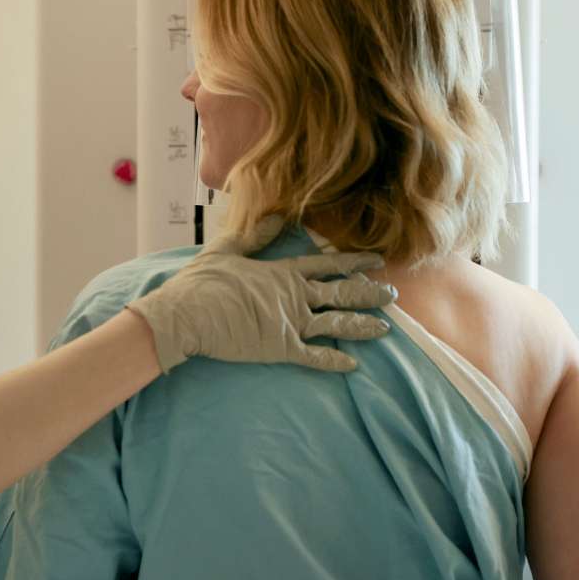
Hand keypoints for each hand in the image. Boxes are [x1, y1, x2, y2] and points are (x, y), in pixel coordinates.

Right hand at [126, 216, 397, 372]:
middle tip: (392, 294)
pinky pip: (313, 356)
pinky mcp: (279, 347)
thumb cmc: (201, 283)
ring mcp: (288, 322)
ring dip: (362, 326)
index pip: (326, 265)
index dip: (353, 262)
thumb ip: (256, 236)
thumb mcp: (227, 250)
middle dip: (368, 293)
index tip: (376, 261)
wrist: (185, 315)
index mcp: (282, 272)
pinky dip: (333, 361)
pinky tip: (352, 364)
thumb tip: (279, 215)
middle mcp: (292, 295)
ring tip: (385, 329)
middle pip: (340, 293)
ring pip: (335, 324)